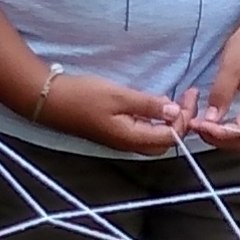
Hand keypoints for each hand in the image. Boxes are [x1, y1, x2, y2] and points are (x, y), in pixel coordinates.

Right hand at [42, 71, 190, 155]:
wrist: (51, 100)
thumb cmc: (84, 96)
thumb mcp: (120, 96)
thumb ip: (148, 105)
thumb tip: (175, 112)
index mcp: (133, 139)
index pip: (171, 136)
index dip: (184, 118)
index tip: (189, 95)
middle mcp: (130, 144)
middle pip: (166, 141)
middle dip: (182, 121)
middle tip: (188, 97)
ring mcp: (122, 139)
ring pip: (155, 136)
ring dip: (170, 120)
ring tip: (178, 98)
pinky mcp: (115, 132)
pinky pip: (144, 130)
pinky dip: (156, 118)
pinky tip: (157, 103)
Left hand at [179, 15, 239, 150]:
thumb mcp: (231, 66)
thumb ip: (221, 95)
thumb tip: (210, 120)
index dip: (217, 133)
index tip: (196, 124)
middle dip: (219, 140)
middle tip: (196, 126)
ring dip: (223, 136)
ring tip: (202, 124)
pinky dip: (229, 129)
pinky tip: (214, 119)